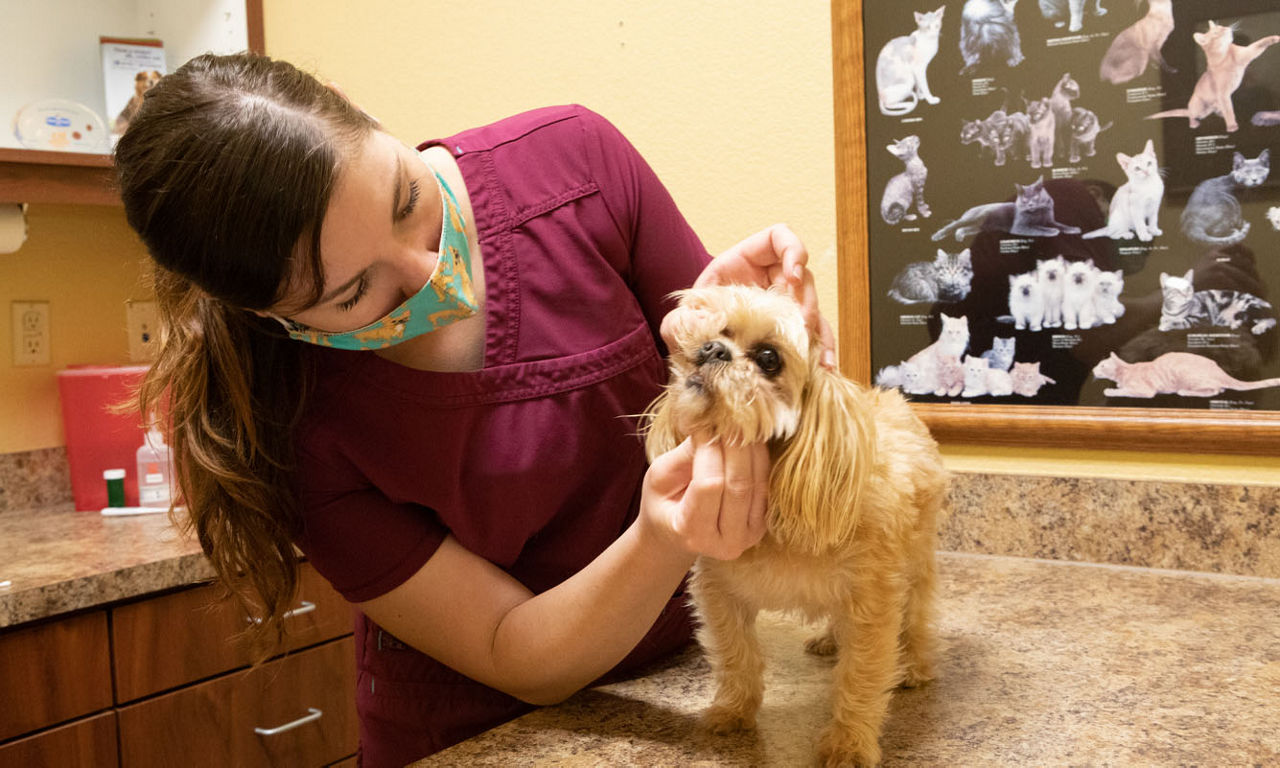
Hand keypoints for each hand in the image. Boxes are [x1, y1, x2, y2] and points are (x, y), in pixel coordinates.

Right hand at [640, 432, 768, 560]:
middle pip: (739, 484)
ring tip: (739, 423)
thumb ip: (685, 455)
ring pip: (757, 482)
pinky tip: (749, 440)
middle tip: (728, 415)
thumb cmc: (662, 503)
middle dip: (734, 444)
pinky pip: (766, 485)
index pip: (709, 484)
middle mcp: (724, 541)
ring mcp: (748, 536)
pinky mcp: (763, 525)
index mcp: (690, 532)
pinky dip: (759, 458)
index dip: (709, 450)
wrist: (676, 534)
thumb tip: (711, 422)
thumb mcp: (660, 478)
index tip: (705, 423)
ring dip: (751, 448)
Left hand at [679, 224, 836, 367]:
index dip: (793, 250)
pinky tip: (824, 366)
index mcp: (752, 258)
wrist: (701, 333)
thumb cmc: (698, 310)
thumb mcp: (689, 305)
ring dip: (818, 328)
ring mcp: (786, 301)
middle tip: (802, 321)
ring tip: (819, 352)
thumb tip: (699, 325)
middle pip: (804, 277)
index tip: (792, 275)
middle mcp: (774, 276)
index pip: (780, 237)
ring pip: (814, 307)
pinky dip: (820, 349)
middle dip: (807, 300)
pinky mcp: (790, 326)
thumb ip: (687, 314)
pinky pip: (812, 334)